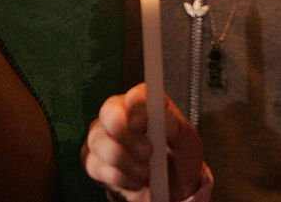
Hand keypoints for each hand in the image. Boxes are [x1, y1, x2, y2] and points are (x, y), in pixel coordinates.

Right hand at [82, 83, 203, 201]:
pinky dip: (117, 177)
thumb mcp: (187, 142)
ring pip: (100, 142)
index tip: (142, 124)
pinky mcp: (93, 160)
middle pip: (109, 113)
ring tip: (145, 173)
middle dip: (126, 136)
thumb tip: (168, 123)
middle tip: (147, 152)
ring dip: (125, 162)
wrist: (169, 186)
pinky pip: (94, 165)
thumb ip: (178, 129)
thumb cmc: (177, 156)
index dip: (137, 107)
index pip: (135, 95)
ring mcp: (102, 136)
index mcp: (143, 102)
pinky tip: (134, 181)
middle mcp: (119, 113)